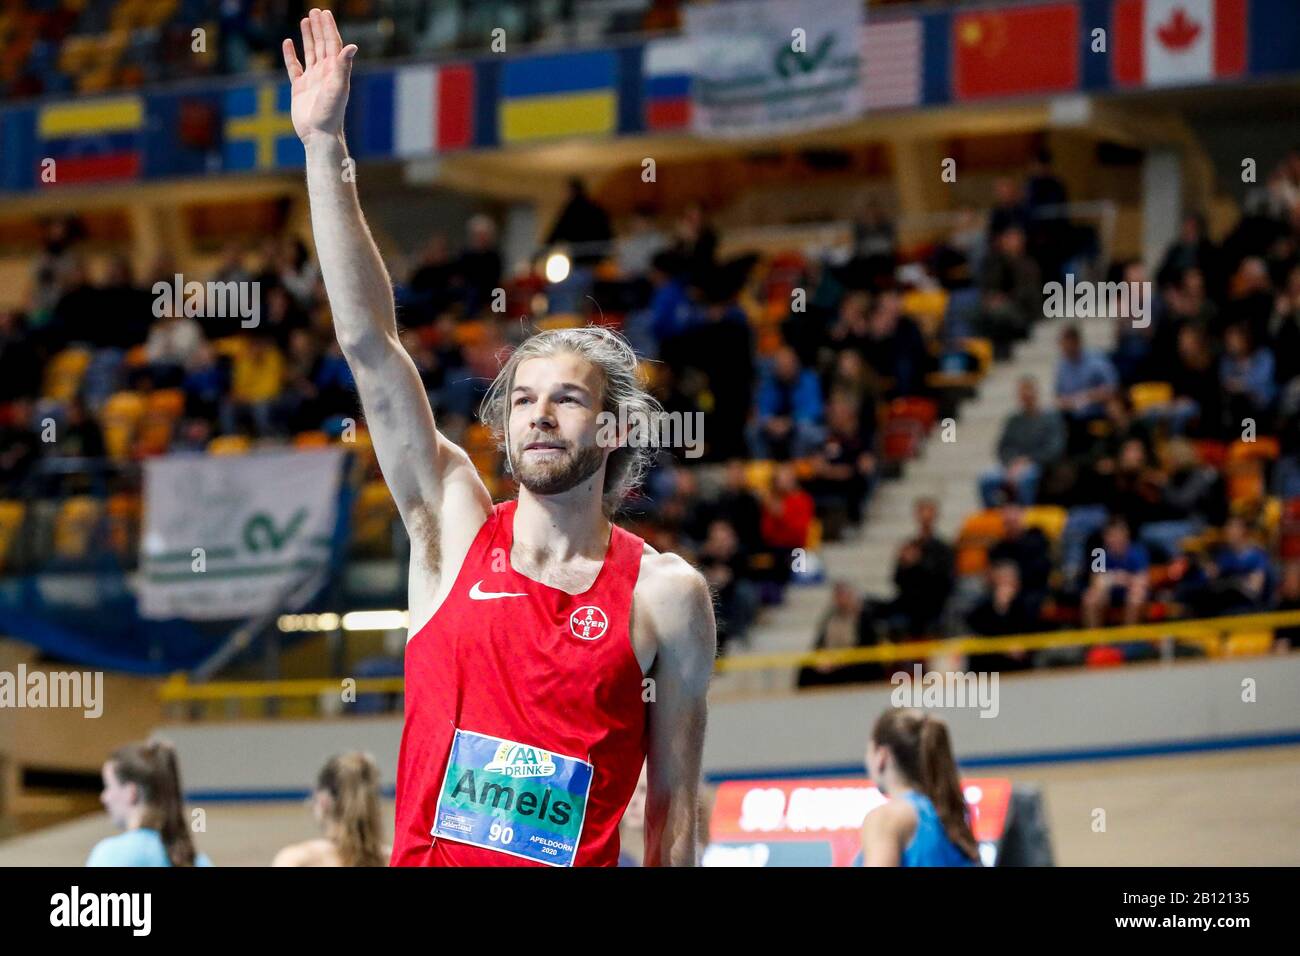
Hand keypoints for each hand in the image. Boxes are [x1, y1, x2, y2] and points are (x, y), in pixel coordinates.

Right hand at [282, 8, 357, 144]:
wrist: (318, 134)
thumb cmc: (331, 113)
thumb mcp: (338, 87)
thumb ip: (343, 66)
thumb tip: (352, 46)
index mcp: (335, 71)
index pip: (333, 44)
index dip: (329, 28)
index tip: (324, 12)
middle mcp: (325, 73)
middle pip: (322, 44)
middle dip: (319, 28)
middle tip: (315, 10)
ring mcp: (312, 80)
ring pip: (310, 53)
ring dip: (308, 37)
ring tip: (305, 20)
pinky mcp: (299, 88)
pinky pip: (294, 67)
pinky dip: (291, 55)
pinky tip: (288, 43)